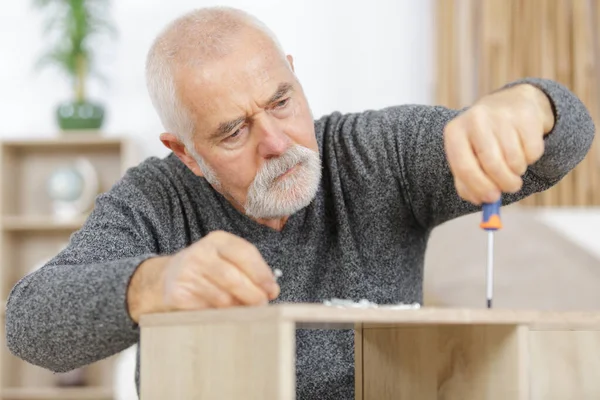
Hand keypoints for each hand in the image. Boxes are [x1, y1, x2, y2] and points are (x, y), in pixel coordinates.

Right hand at [163, 231, 279, 309]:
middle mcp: (200, 253)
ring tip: (245, 312)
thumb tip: (271, 291)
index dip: (261, 274)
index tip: (272, 291)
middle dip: (252, 295)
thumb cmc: (209, 269)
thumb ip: (250, 271)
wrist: (169, 276)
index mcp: (218, 240)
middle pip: (233, 277)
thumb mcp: (228, 259)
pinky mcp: (177, 294)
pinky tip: (224, 315)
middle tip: (262, 306)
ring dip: (238, 308)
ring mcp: (186, 273)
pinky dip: (220, 316)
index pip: (244, 253)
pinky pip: (206, 310)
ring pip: (221, 298)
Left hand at [443, 84, 554, 204]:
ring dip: (517, 171)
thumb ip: (469, 185)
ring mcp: (500, 115)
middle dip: (504, 183)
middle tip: (510, 188)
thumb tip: (483, 202)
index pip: (464, 167)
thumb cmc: (484, 141)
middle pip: (491, 164)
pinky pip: (533, 151)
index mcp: (454, 132)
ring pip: (514, 160)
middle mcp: (475, 119)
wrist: (510, 105)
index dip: (479, 187)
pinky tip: (524, 148)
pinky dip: (531, 158)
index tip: (490, 200)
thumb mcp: (469, 157)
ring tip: (513, 165)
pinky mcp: (525, 115)